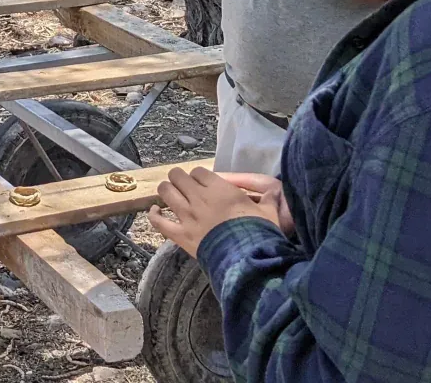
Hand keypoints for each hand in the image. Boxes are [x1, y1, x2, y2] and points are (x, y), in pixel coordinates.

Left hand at [147, 166, 285, 256]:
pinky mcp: (180, 235)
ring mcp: (187, 216)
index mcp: (220, 189)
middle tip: (181, 184)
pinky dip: (153, 215)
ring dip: (166, 190)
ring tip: (168, 193)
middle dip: (178, 178)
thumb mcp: (269, 214)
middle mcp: (199, 198)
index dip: (198, 175)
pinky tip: (153, 211)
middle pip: (178, 177)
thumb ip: (270, 200)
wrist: (246, 259)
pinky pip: (159, 222)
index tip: (201, 181)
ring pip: (166, 193)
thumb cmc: (258, 234)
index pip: (199, 171)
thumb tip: (277, 191)